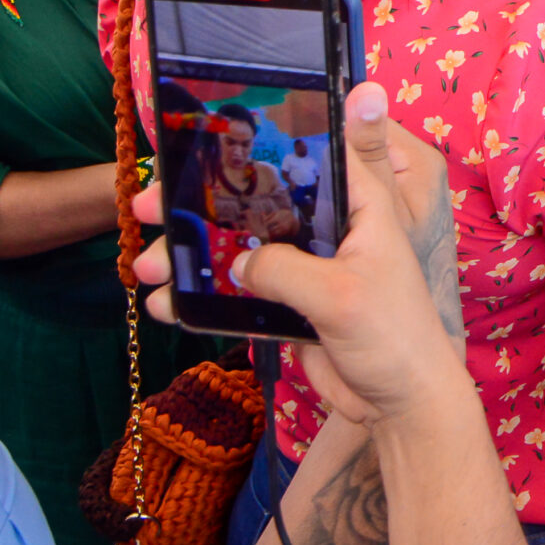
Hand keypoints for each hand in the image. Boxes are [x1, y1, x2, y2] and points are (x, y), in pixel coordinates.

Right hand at [133, 83, 468, 426]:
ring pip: (241, 245)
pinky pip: (239, 291)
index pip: (312, 153)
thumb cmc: (395, 339)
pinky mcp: (289, 303)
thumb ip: (284, 267)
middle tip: (149, 207)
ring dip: (191, 255)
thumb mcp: (339, 294)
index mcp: (360, 206)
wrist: (399, 406)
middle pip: (260, 199)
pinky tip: (164, 303)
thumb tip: (238, 261)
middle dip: (202, 203)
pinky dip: (202, 296)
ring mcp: (308, 266)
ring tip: (145, 268)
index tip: (202, 138)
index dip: (261, 141)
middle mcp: (332, 228)